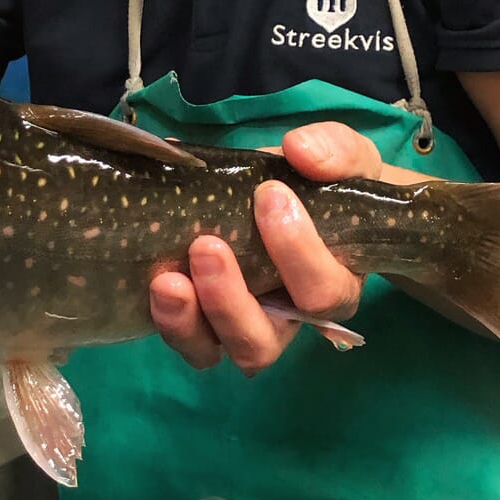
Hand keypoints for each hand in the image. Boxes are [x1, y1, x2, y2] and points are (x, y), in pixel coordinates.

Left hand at [148, 122, 383, 375]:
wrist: (294, 191)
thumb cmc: (326, 182)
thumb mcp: (344, 157)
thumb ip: (334, 151)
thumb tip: (300, 150)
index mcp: (334, 282)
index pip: (323, 292)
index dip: (297, 251)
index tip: (270, 194)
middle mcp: (289, 317)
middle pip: (264, 341)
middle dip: (231, 298)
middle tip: (205, 244)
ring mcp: (246, 323)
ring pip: (220, 349)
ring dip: (192, 320)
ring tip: (167, 281)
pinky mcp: (207, 318)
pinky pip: (191, 341)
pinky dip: (170, 321)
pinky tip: (154, 284)